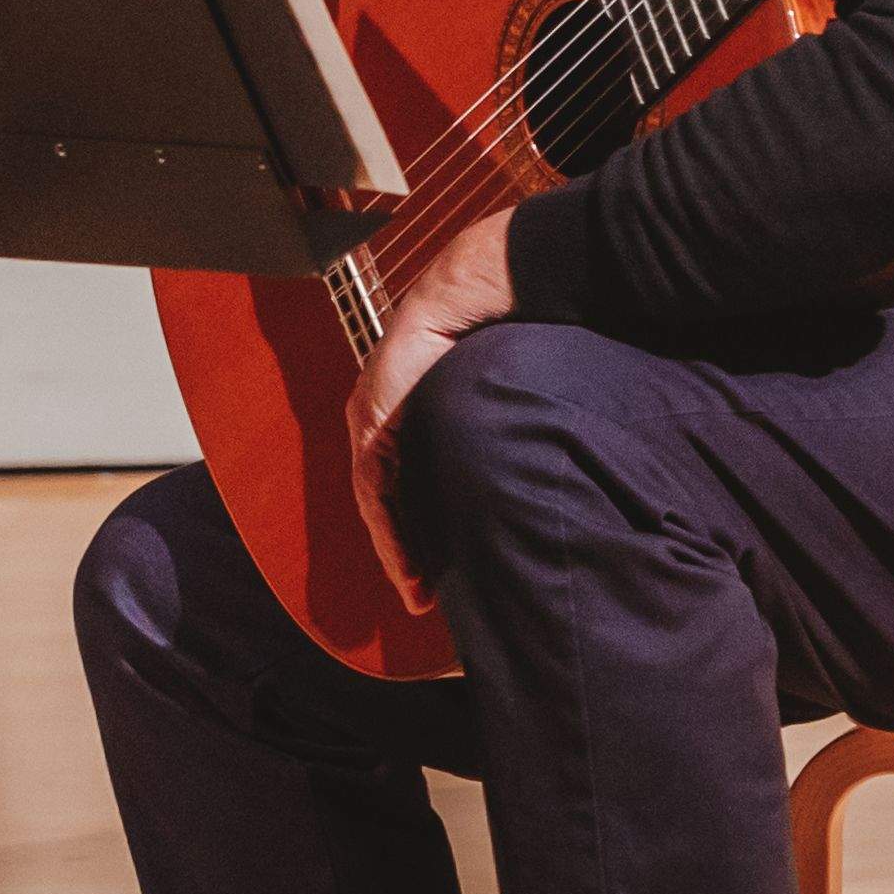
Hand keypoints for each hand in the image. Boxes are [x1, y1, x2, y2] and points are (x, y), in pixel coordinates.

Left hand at [347, 205, 522, 613]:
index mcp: (403, 412)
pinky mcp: (376, 418)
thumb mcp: (486, 396)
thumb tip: (522, 464)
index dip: (416, 534)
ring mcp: (372, 416)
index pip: (403, 486)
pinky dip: (390, 527)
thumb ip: (489, 429)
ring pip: (377, 503)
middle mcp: (379, 416)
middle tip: (424, 597)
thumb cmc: (493, 338)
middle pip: (385, 503)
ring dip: (397, 550)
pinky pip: (376, 487)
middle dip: (404, 554)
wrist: (478, 296)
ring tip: (417, 590)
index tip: (434, 577)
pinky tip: (407, 559)